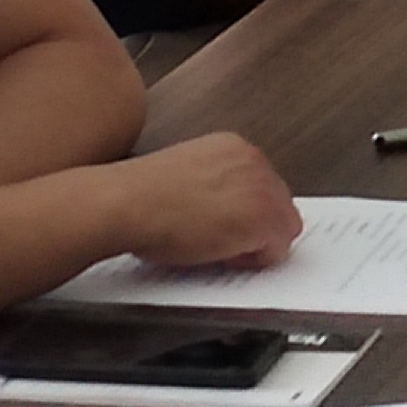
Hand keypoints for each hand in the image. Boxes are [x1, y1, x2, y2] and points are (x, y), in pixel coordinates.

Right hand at [113, 128, 303, 272]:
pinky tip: (219, 254)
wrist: (124, 203)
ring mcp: (262, 187)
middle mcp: (253, 159)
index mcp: (233, 146)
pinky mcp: (263, 218)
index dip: (244, 213)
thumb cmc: (137, 197)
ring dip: (255, 243)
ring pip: (283, 227)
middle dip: (256, 227)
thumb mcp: (184, 177)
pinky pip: (277, 250)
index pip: (262, 185)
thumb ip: (215, 186)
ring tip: (215, 247)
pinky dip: (252, 260)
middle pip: (280, 204)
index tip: (222, 225)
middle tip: (219, 242)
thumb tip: (227, 212)